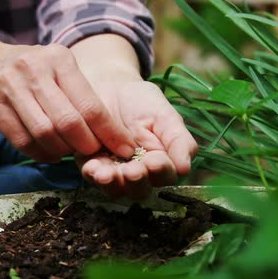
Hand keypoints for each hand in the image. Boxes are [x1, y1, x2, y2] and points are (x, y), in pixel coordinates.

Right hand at [0, 44, 135, 162]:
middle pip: (67, 122)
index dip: (109, 133)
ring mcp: (9, 83)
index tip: (124, 149)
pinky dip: (40, 154)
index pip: (90, 104)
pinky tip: (49, 154)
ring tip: (68, 152)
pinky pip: (21, 140)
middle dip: (85, 145)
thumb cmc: (35, 72)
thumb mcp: (60, 69)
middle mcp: (34, 68)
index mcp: (59, 58)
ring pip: (44, 133)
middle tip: (93, 154)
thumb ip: (82, 96)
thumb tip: (113, 136)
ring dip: (61, 151)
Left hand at [75, 80, 197, 198]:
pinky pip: (92, 176)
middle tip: (132, 171)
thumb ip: (179, 141)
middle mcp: (139, 173)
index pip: (165, 176)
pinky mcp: (92, 166)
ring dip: (113, 184)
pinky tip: (93, 167)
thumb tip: (185, 168)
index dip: (161, 172)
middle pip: (140, 190)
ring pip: (115, 189)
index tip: (155, 161)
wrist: (111, 89)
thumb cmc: (143, 103)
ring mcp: (114, 172)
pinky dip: (93, 173)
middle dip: (136, 182)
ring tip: (108, 174)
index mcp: (161, 163)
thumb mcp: (165, 116)